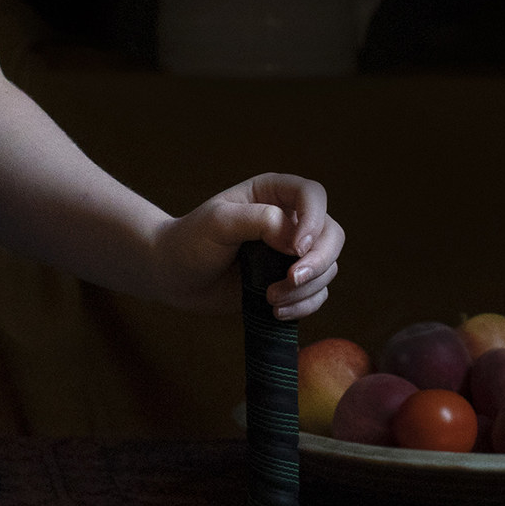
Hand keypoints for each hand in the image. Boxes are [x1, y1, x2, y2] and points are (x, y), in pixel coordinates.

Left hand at [150, 172, 343, 319]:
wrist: (173, 276)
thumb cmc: (190, 241)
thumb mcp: (218, 222)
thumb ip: (259, 221)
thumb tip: (296, 241)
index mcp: (273, 194)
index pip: (312, 195)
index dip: (314, 220)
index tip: (296, 248)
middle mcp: (289, 220)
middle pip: (331, 234)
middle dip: (318, 261)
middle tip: (291, 279)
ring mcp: (291, 253)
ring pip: (327, 267)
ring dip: (306, 288)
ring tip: (271, 298)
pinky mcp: (289, 282)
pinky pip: (317, 293)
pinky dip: (305, 305)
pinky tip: (277, 311)